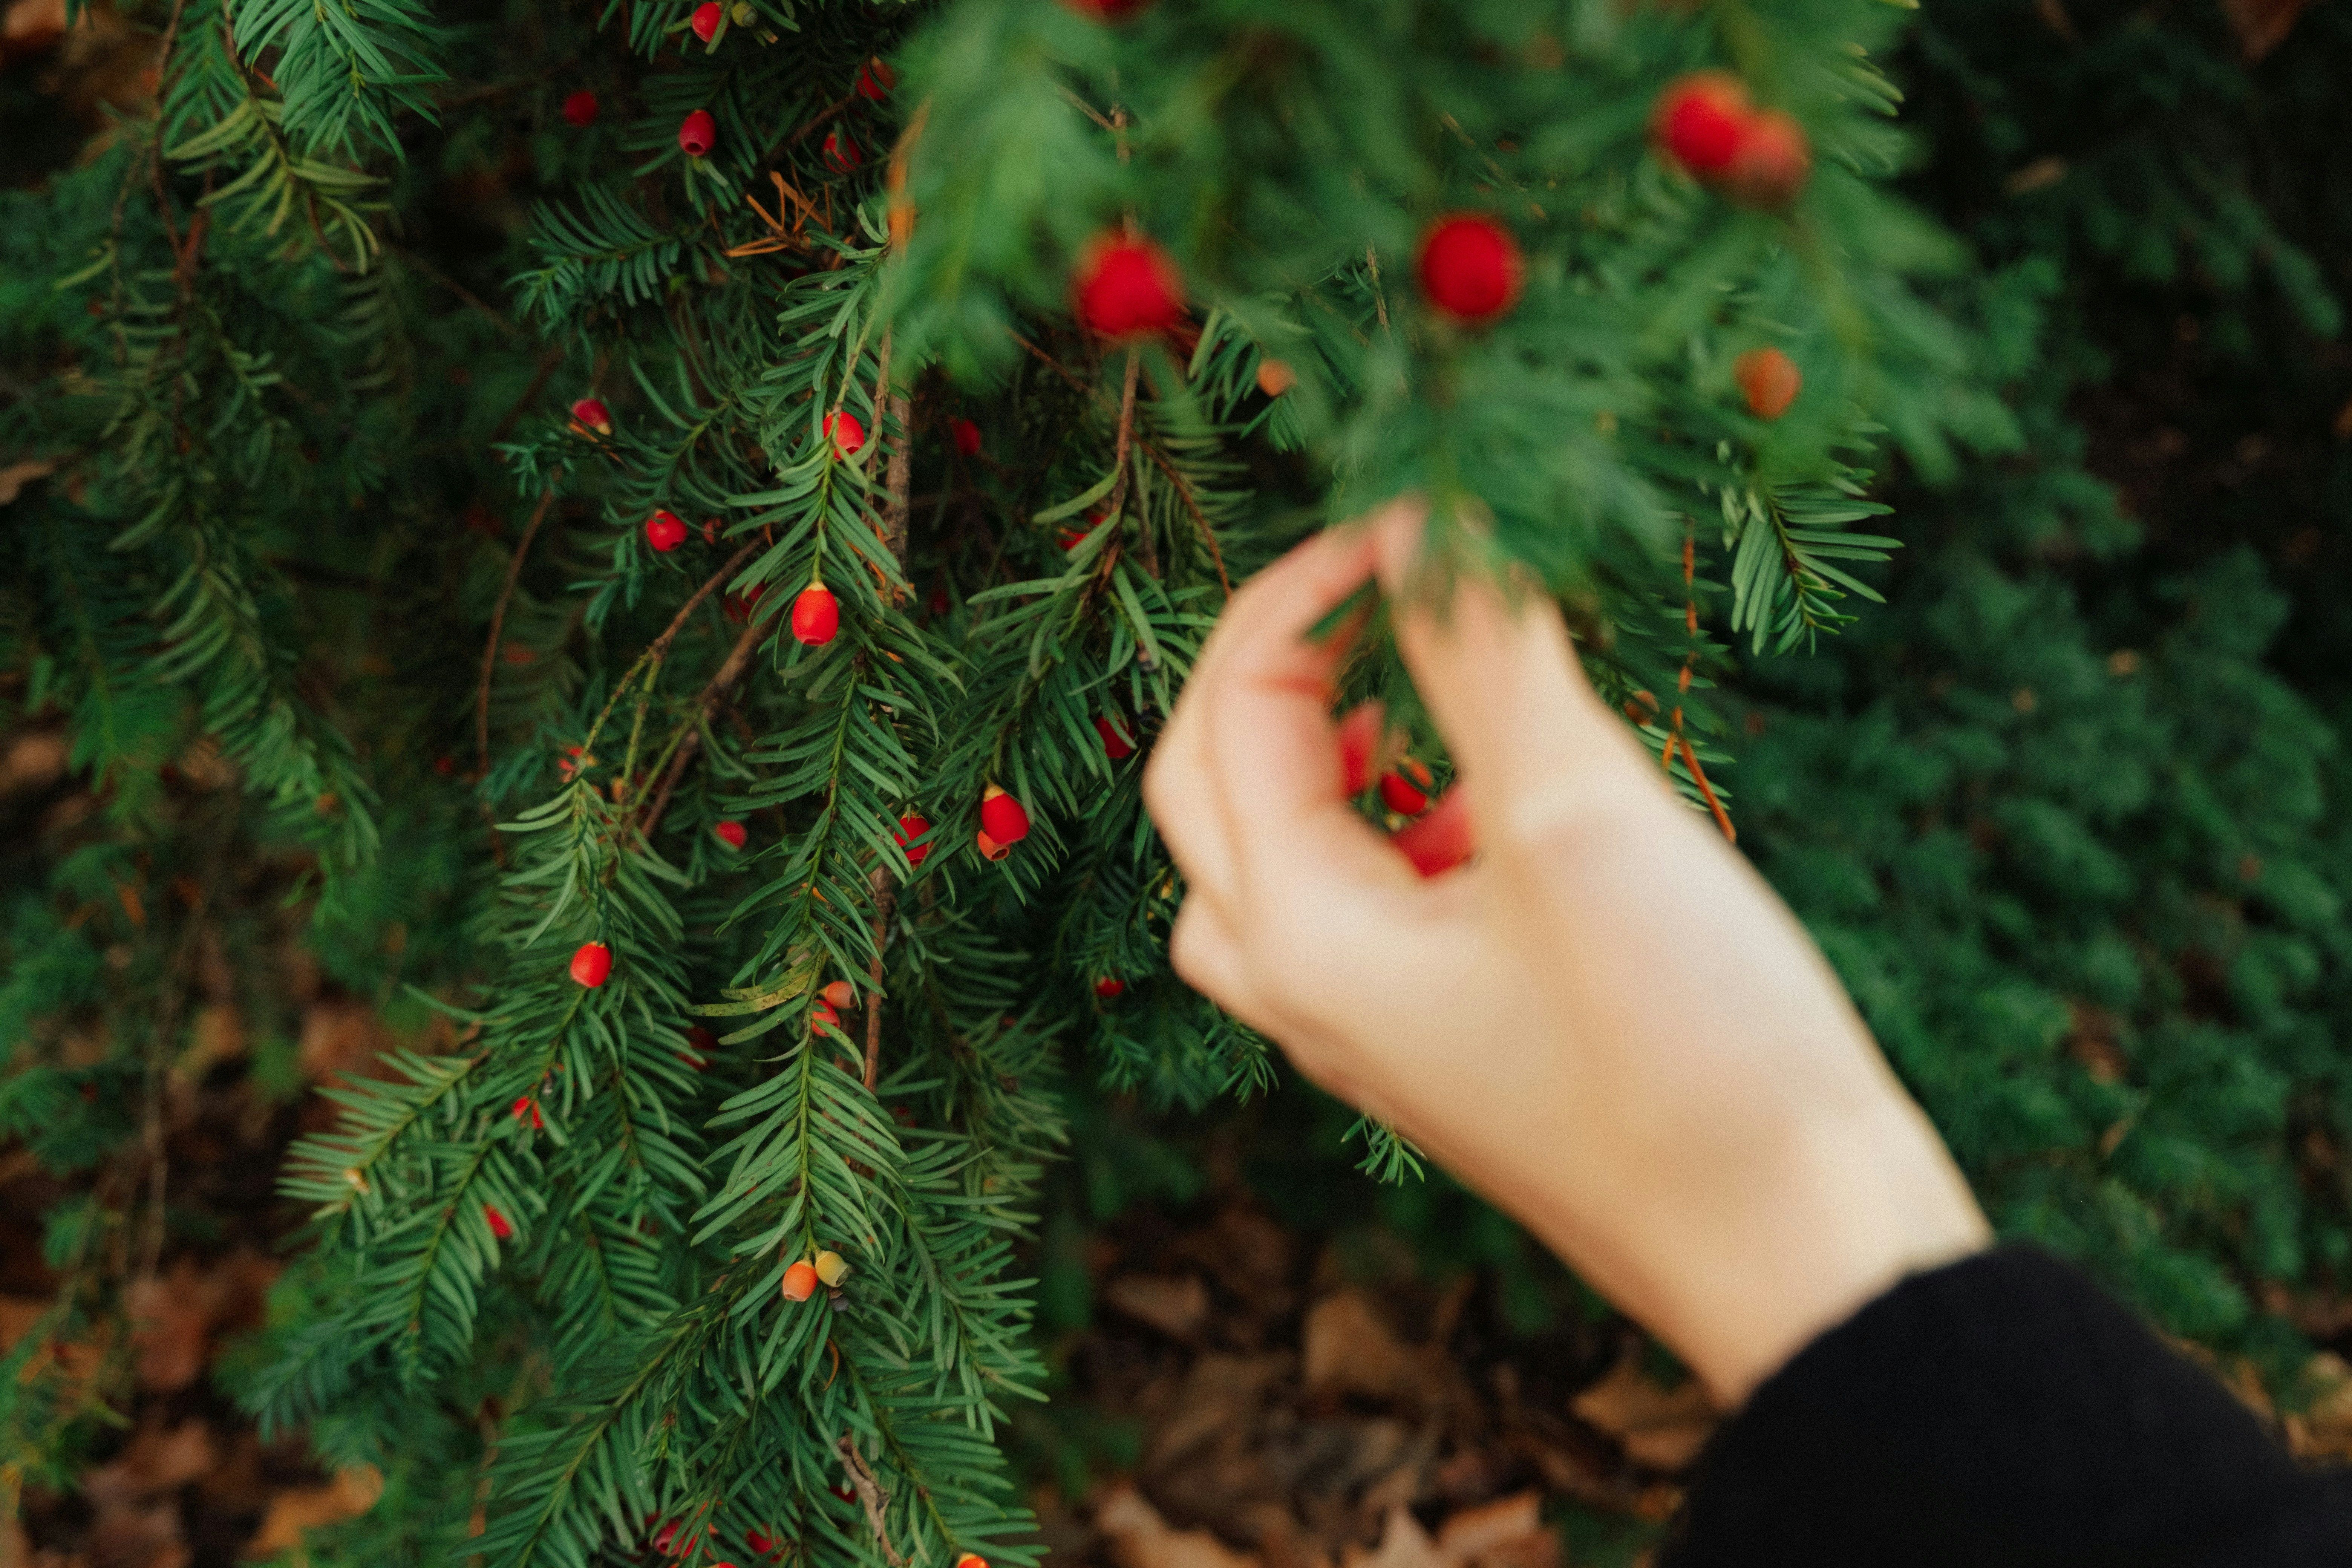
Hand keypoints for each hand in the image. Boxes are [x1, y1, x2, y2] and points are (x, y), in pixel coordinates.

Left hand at [1144, 499, 1989, 1404]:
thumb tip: (1430, 509)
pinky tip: (1502, 806)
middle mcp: (1311, 994)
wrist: (1803, 1251)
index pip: (1230, 717)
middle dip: (1275, 673)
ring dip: (1325, 757)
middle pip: (1211, 795)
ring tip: (1418, 698)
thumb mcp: (1573, 817)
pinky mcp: (1459, 1048)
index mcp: (1301, 938)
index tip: (1412, 515)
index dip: (1303, 593)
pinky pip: (1372, 911)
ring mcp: (1380, 1033)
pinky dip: (1402, 829)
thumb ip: (1484, 652)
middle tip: (1374, 594)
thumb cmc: (1688, 1050)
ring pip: (1282, 861)